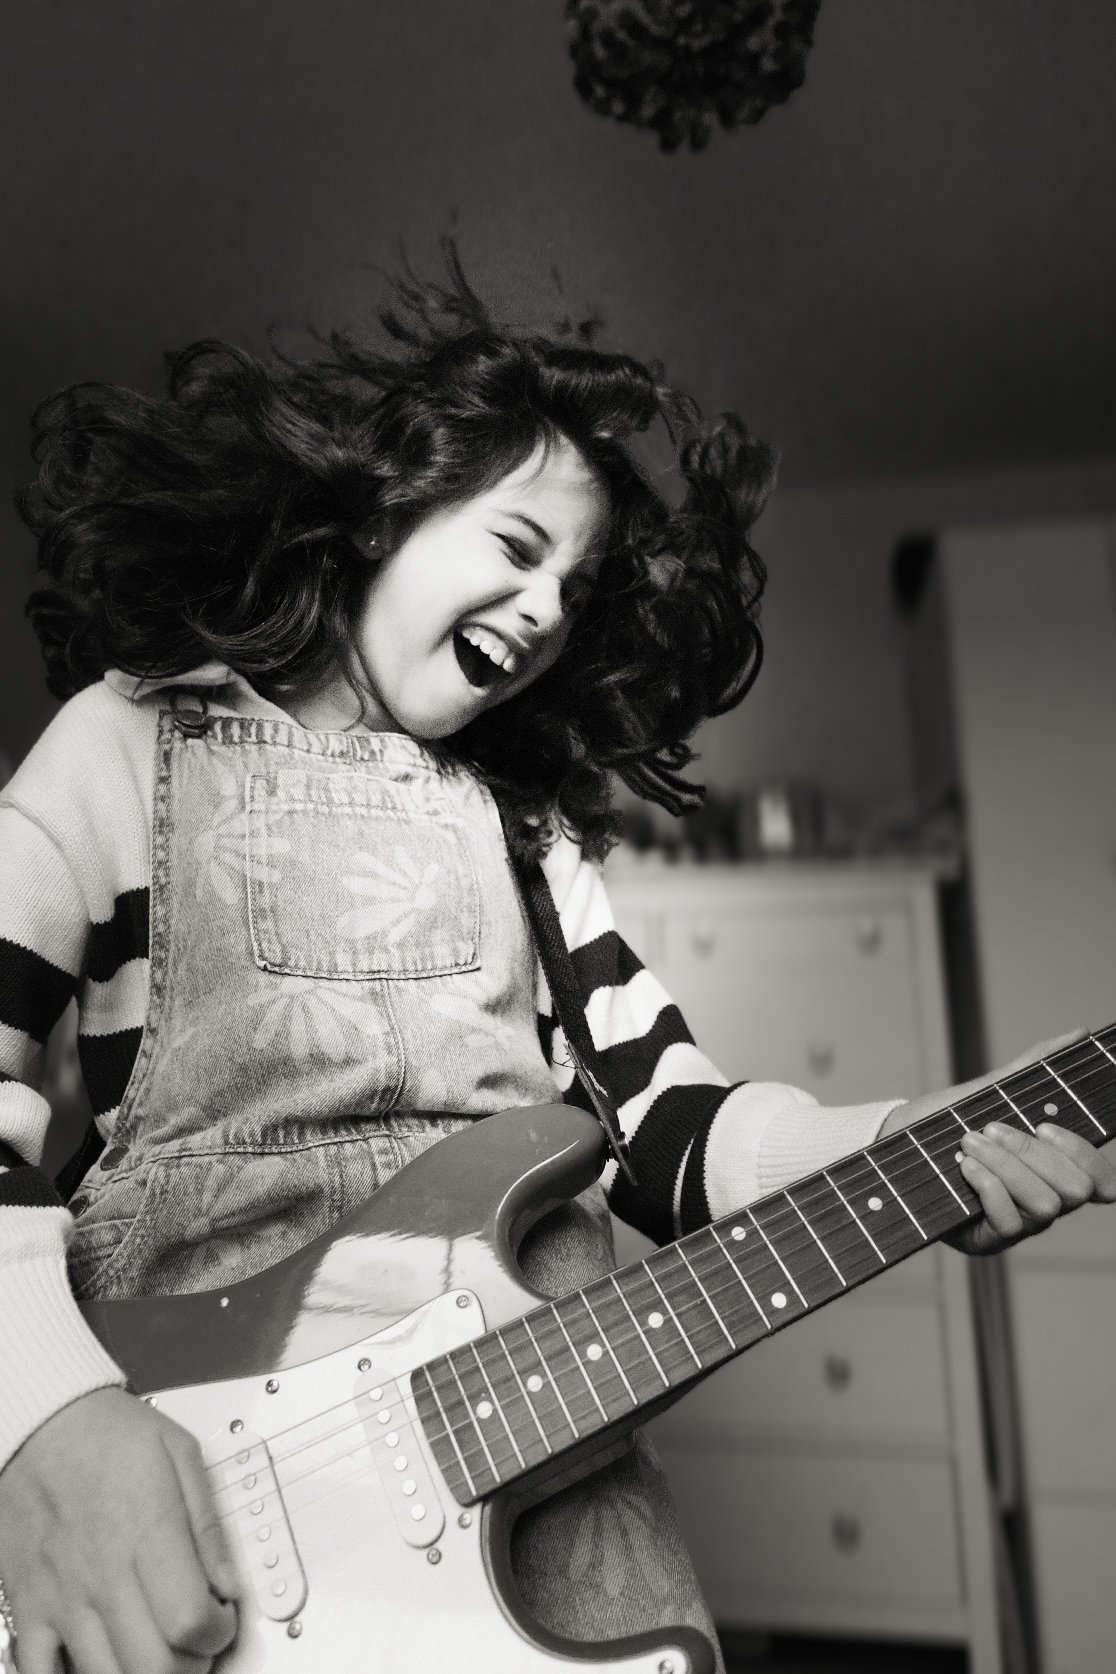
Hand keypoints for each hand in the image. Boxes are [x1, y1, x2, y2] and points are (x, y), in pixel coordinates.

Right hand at [0, 1386, 240, 1673]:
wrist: (39, 1423)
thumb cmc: (107, 1433)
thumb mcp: (178, 1452)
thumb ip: (208, 1524)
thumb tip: (231, 1582)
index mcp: (146, 1531)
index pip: (189, 1620)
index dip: (218, 1633)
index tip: (222, 1616)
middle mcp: (101, 1573)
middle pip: (152, 1667)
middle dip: (189, 1667)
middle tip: (195, 1644)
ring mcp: (61, 1598)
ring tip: (156, 1650)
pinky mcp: (28, 1609)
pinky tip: (101, 1661)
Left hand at [880, 1030, 1115, 1256]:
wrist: (894, 1143)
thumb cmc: (944, 1123)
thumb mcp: (989, 1091)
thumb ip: (1033, 1068)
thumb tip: (1076, 1033)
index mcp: (1051, 1168)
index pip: (1100, 1177)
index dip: (1086, 1155)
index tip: (1046, 1126)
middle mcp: (1043, 1199)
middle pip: (1077, 1190)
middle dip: (1035, 1152)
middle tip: (995, 1128)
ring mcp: (1018, 1222)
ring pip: (1045, 1205)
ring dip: (1007, 1166)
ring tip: (969, 1142)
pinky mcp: (988, 1240)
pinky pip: (1010, 1224)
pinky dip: (989, 1188)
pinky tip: (965, 1168)